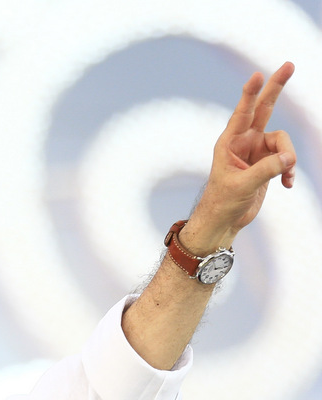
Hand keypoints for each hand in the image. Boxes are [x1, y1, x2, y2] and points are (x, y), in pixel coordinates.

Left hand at [185, 62, 295, 252]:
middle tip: (289, 64)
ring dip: (289, 158)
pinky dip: (289, 171)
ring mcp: (257, 151)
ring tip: (285, 176)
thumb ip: (267, 169)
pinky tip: (287, 185)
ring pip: (283, 142)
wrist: (224, 221)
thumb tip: (290, 159)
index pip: (242, 113)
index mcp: (229, 142)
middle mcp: (244, 142)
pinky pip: (286, 159)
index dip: (250, 94)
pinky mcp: (267, 163)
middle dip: (276, 88)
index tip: (256, 75)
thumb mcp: (243, 185)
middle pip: (264, 109)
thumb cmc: (223, 202)